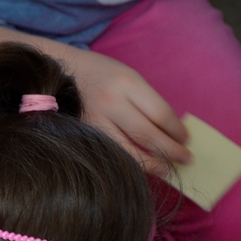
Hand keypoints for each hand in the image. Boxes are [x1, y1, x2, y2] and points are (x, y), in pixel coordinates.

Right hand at [0, 26, 190, 175]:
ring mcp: (94, 121)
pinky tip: (138, 167)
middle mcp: (111, 103)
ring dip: (152, 163)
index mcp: (127, 83)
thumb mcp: (126, 77)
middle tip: (185, 160)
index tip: (187, 140)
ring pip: (128, 150)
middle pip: (148, 134)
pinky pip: (110, 153)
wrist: (54, 70)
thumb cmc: (97, 73)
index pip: (160, 114)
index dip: (177, 131)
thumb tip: (170, 129)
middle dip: (170, 150)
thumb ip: (146, 101)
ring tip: (166, 170)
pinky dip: (127, 162)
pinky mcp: (82, 133)